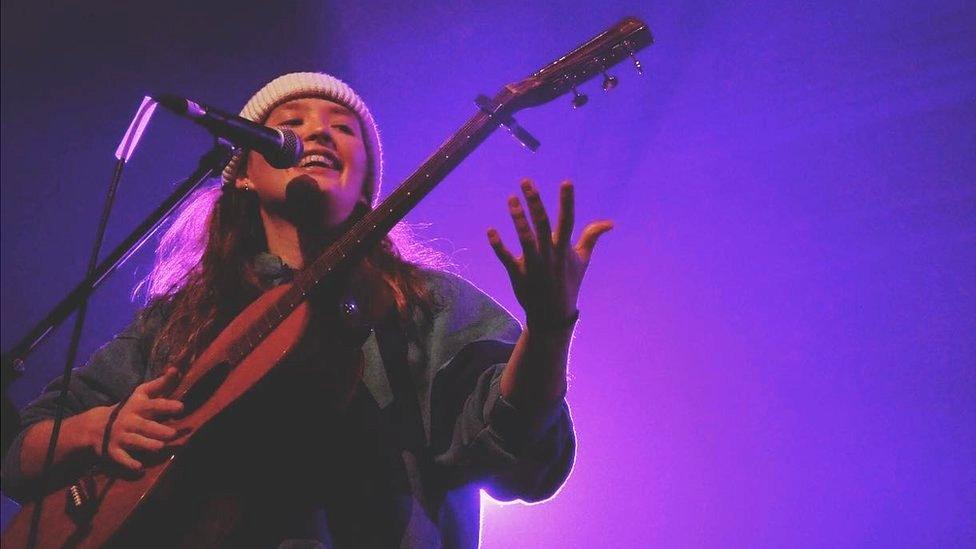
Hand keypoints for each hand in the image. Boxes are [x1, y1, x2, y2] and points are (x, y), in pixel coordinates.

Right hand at [96, 367, 183, 469]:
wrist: (96, 426)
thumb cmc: (128, 409)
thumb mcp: (141, 394)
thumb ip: (160, 384)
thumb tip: (175, 370)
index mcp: (138, 407)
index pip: (154, 405)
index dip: (167, 405)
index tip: (181, 407)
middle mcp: (130, 421)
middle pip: (145, 426)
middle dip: (158, 430)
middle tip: (172, 433)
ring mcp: (121, 437)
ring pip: (135, 442)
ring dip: (147, 445)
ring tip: (160, 447)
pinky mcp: (113, 452)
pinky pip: (121, 459)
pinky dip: (129, 464)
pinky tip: (139, 468)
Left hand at [488, 179, 612, 331]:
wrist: (553, 314)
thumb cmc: (568, 282)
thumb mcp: (582, 260)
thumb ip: (592, 237)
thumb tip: (610, 223)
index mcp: (564, 248)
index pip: (568, 220)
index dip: (567, 202)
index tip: (566, 182)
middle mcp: (550, 255)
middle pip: (543, 225)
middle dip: (535, 203)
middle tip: (526, 182)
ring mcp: (534, 265)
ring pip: (526, 239)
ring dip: (518, 219)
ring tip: (511, 199)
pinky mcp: (519, 275)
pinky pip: (507, 258)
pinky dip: (499, 246)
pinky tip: (491, 231)